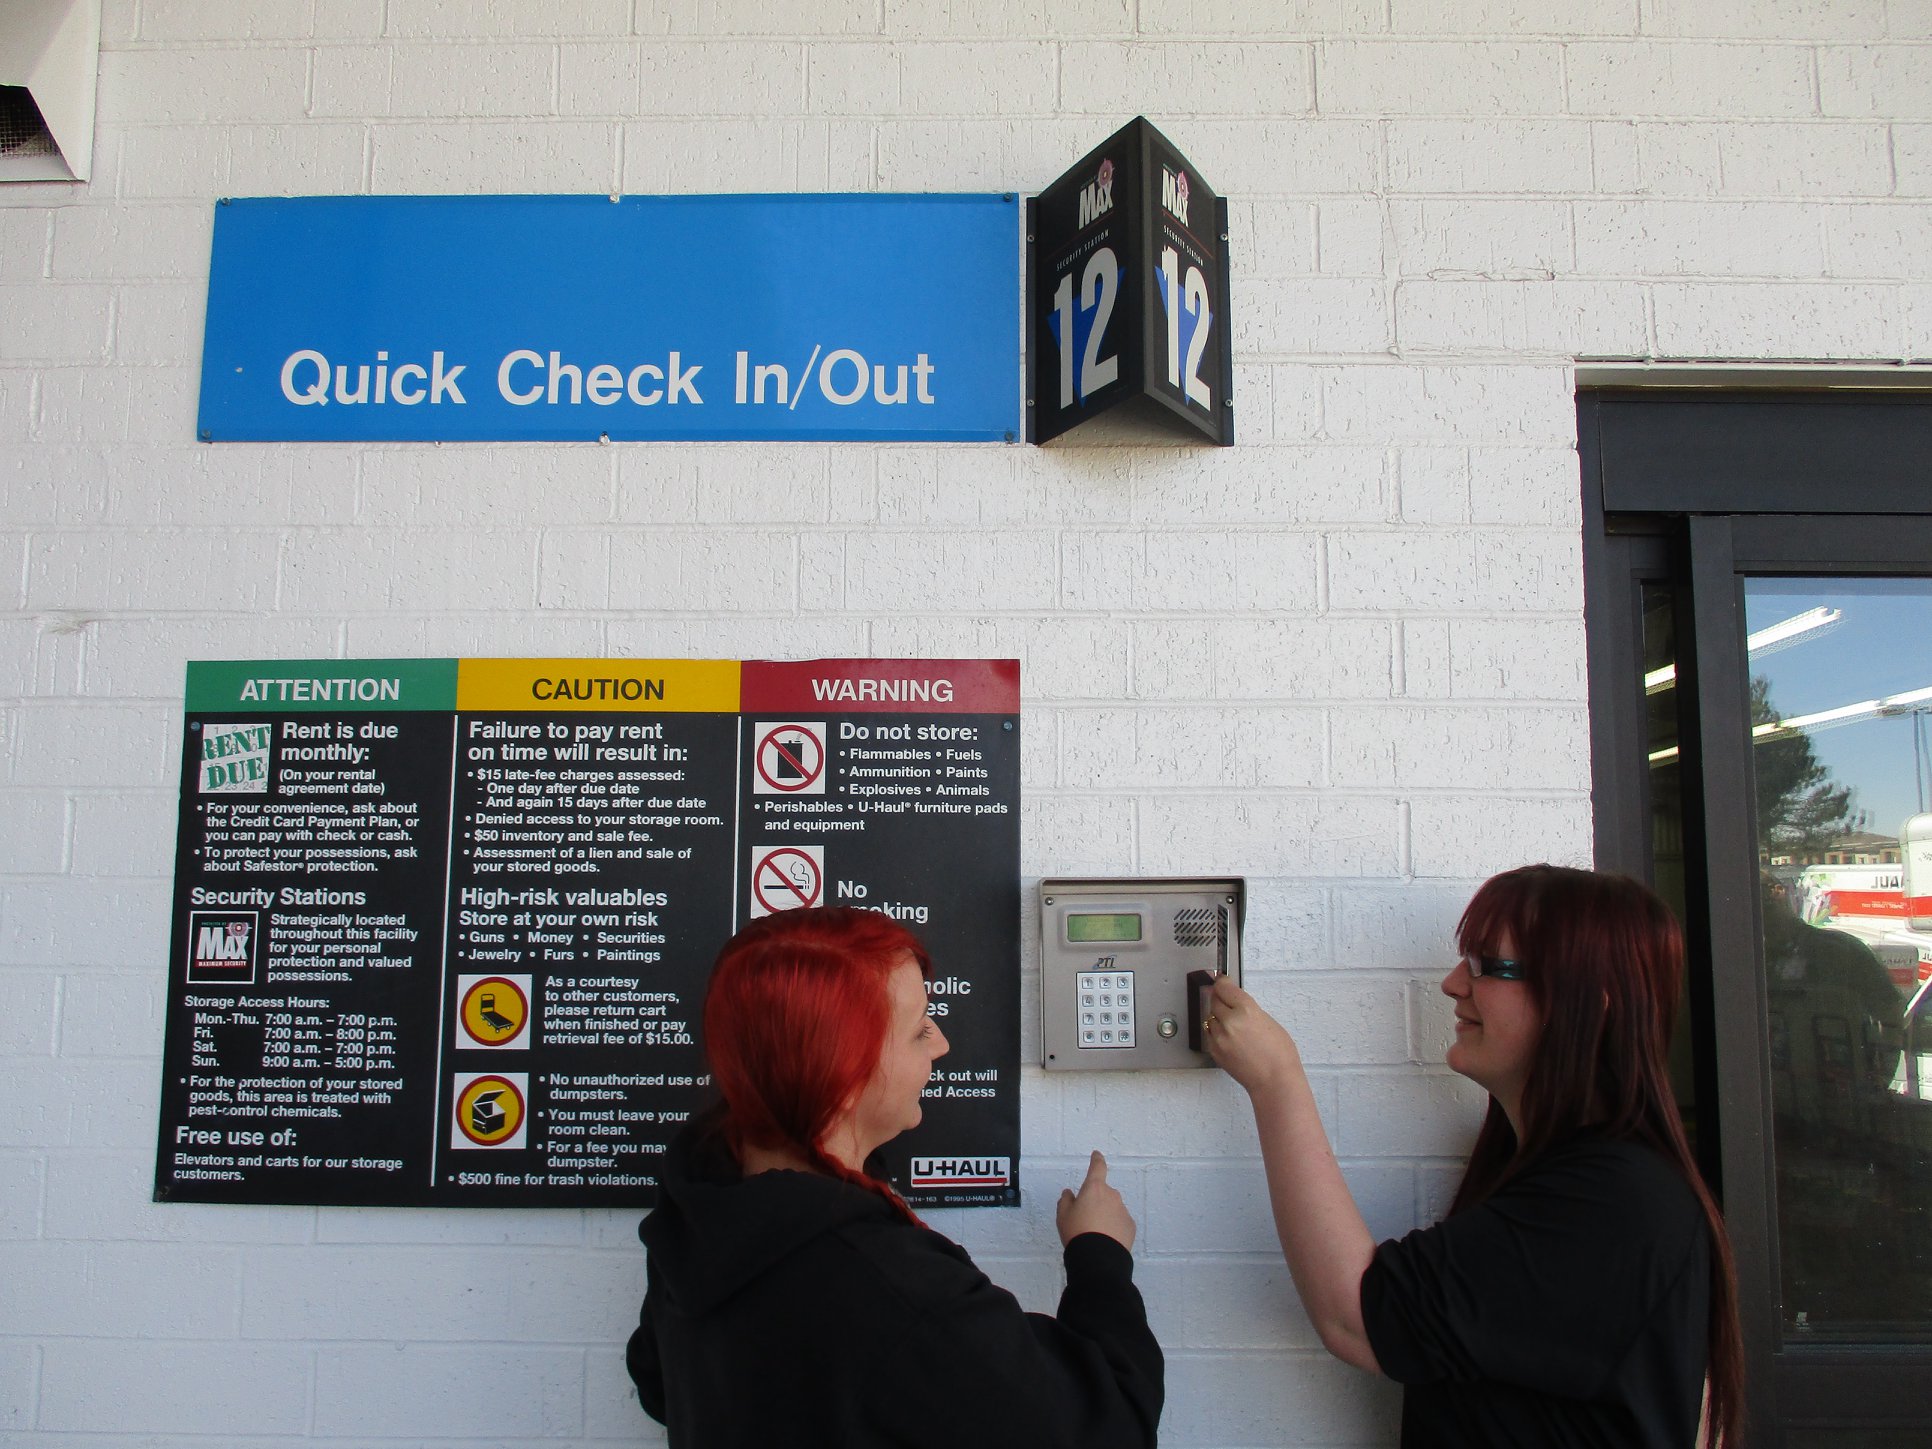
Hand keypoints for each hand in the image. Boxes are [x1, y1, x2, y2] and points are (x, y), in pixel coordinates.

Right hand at [1056, 1150, 1134, 1250]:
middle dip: (1096, 1201)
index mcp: (1094, 1188)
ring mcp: (1123, 1210)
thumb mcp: (1063, 1216)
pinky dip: (1114, 1227)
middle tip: (1085, 1220)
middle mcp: (1111, 1195)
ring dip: (1105, 1215)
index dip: (1096, 1160)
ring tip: (1095, 1234)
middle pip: (1103, 1193)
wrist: (1098, 1258)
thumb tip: (1069, 1193)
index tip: (1097, 1155)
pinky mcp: (1130, 1226)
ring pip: (1112, 1208)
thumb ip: (1065, 1201)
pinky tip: (1106, 1240)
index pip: (1097, 1168)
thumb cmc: (1077, 1232)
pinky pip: (1120, 1222)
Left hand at [1202, 975, 1302, 1092]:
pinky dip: (1216, 1032)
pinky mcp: (1215, 1050)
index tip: (1221, 980)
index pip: (1224, 987)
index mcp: (1246, 1010)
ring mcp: (1220, 1037)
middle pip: (1214, 1000)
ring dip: (1218, 1016)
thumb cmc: (1279, 1055)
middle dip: (1220, 999)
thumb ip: (1249, 1010)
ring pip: (1210, 1017)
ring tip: (1232, 1024)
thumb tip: (1236, 1004)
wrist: (1274, 1080)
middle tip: (1226, 1000)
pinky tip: (1228, 1036)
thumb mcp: (1268, 1021)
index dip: (1222, 982)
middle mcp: (1230, 1022)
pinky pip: (1210, 1034)